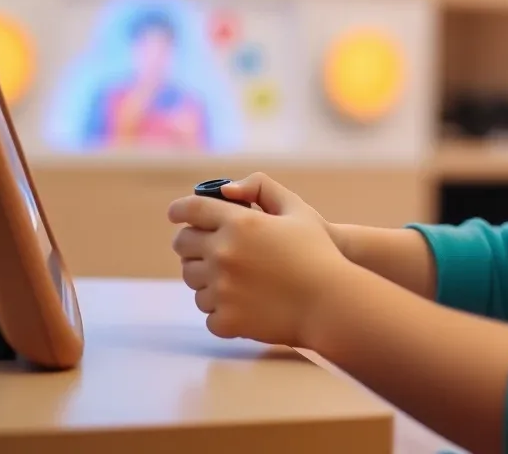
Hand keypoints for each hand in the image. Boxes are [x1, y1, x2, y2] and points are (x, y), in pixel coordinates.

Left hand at [169, 174, 351, 347]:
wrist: (331, 303)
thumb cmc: (317, 252)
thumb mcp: (296, 209)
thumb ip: (261, 188)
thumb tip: (227, 191)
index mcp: (239, 223)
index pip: (191, 210)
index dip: (180, 209)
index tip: (176, 213)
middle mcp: (223, 254)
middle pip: (183, 244)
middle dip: (189, 241)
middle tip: (202, 245)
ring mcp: (222, 289)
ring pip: (192, 280)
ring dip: (204, 275)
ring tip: (228, 276)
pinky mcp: (226, 319)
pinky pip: (207, 311)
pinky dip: (219, 307)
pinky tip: (239, 301)